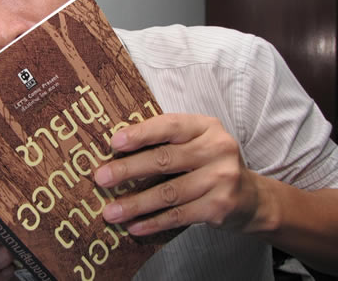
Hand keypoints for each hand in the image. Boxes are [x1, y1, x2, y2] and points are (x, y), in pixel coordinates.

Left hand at [94, 113, 266, 235]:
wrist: (251, 197)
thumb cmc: (209, 163)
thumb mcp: (195, 141)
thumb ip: (165, 140)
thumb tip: (117, 149)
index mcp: (206, 127)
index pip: (169, 126)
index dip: (140, 134)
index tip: (114, 143)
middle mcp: (216, 149)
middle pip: (165, 160)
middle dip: (128, 170)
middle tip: (101, 178)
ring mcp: (221, 179)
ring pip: (169, 193)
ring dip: (135, 204)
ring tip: (110, 211)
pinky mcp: (220, 207)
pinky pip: (179, 216)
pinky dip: (153, 222)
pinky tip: (134, 227)